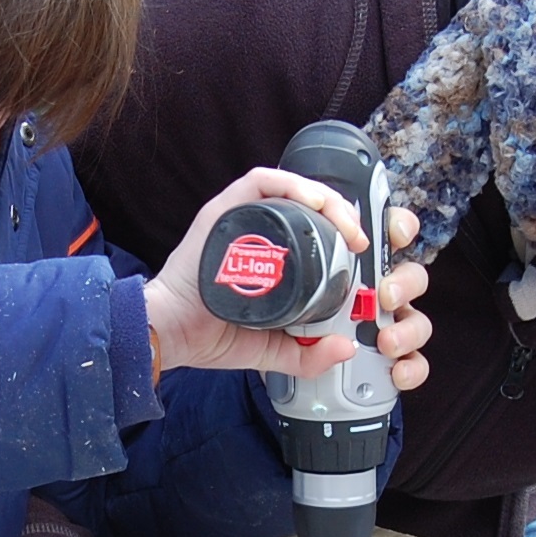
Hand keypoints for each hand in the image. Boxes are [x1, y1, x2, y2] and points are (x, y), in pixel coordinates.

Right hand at [144, 173, 433, 385]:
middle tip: (363, 240)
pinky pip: (262, 182)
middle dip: (344, 214)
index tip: (367, 251)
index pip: (310, 227)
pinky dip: (293, 185)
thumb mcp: (270, 349)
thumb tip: (345, 348)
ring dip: (327, 199)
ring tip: (347, 225)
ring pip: (290, 188)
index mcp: (267, 257)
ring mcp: (239, 217)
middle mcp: (255, 230)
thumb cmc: (209, 336)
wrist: (168, 334)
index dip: (344, 229)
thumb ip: (305, 354)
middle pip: (306, 204)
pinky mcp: (224, 209)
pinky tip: (316, 203)